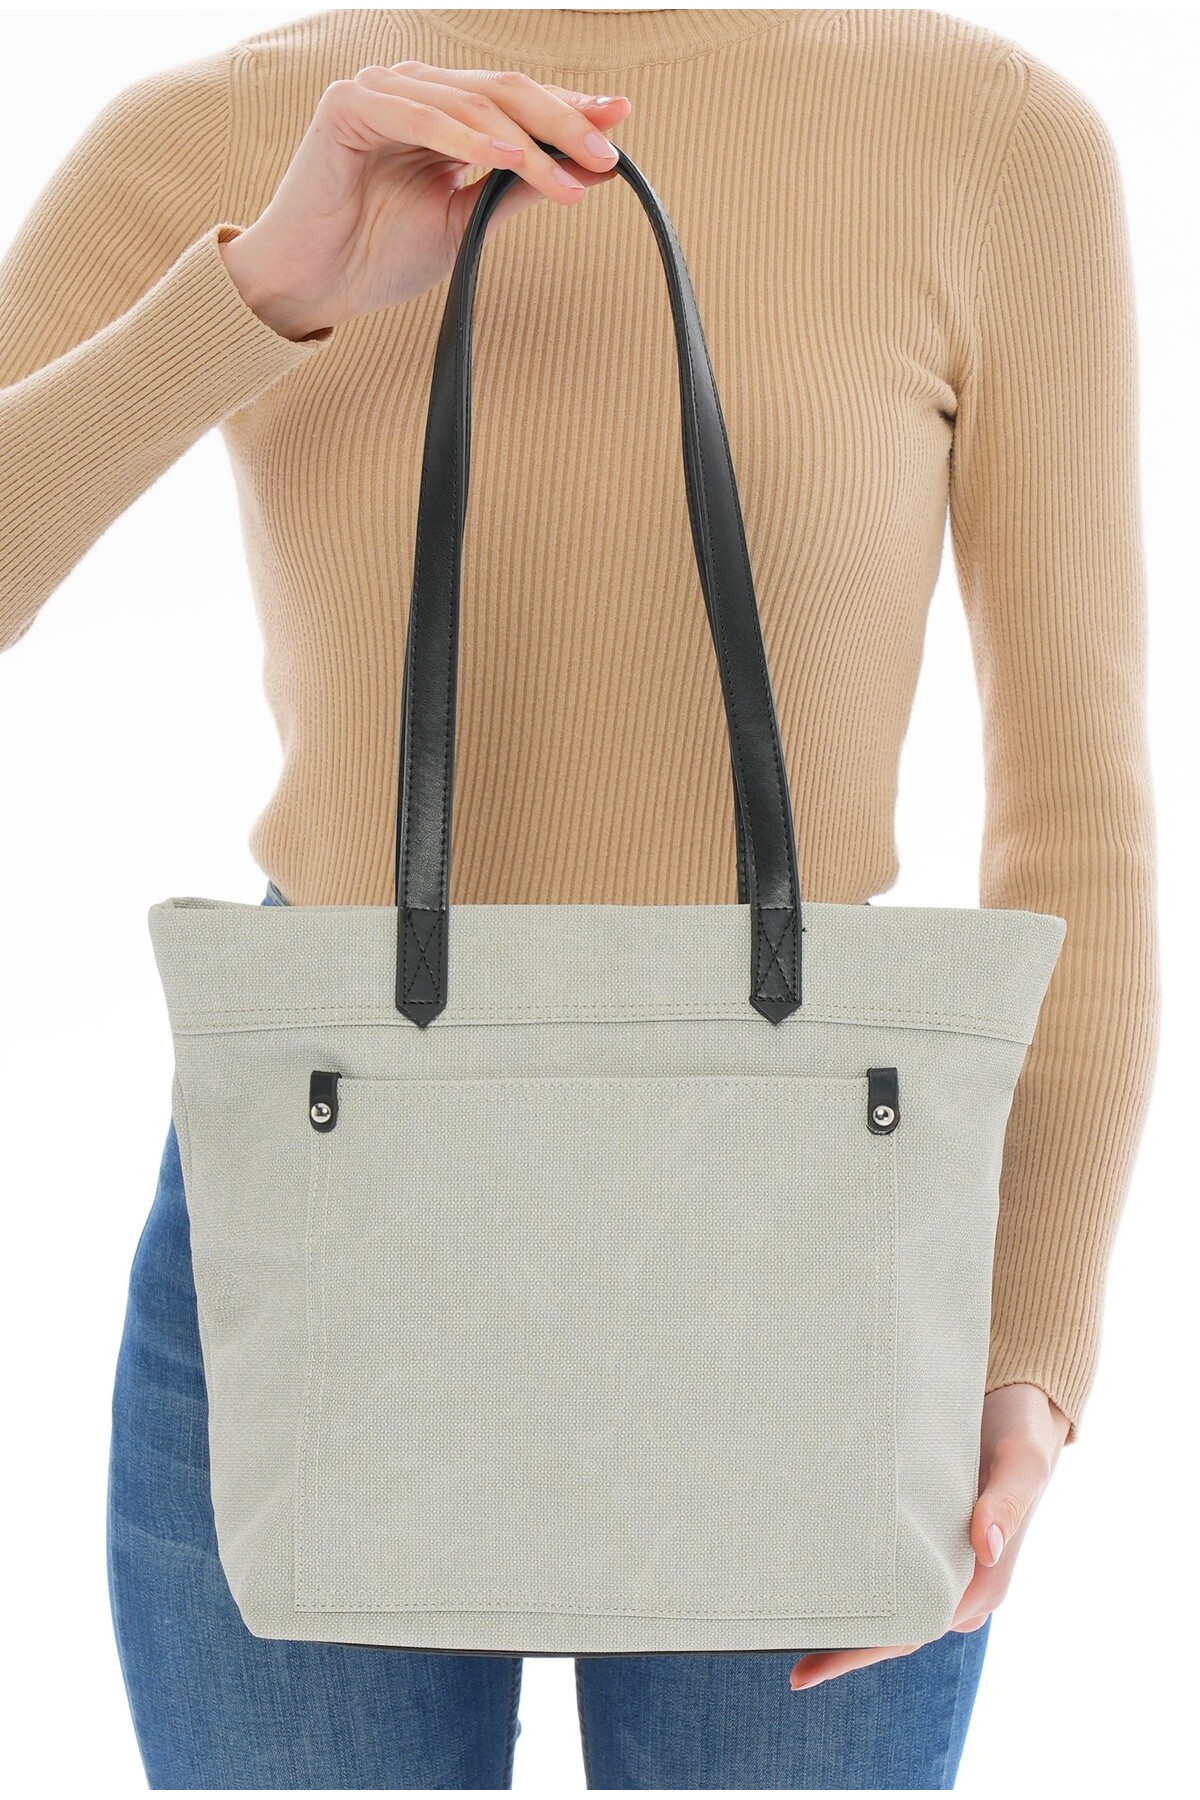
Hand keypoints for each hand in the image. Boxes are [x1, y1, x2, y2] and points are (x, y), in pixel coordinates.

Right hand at [218, 63, 631, 340]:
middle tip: (606, 154)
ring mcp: (382, 92)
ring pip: (472, 104)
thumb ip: (516, 189)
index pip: (516, 101)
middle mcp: (415, 91)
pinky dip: (467, 137)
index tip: (622, 121)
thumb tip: (584, 171)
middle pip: (504, 91)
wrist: (312, 285)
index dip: (570, 108)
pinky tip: (508, 157)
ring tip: (568, 175)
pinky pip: (423, 116)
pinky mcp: (349, 105)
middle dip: (561, 122)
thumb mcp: (465, 222)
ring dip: (526, 140)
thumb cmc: (378, 256)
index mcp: (443, 114)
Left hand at [789, 1383, 1072, 1690]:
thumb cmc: (1020, 1433)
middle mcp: (964, 1583)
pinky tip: (824, 1584)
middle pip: (900, 1630)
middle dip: (851, 1650)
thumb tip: (986, 1548)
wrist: (1023, 1406)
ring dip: (854, 1624)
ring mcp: (948, 1566)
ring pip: (895, 1608)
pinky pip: (895, 1577)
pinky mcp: (933, 1542)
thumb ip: (1006, 1503)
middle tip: (795, 1671)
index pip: (916, 1629)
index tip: (819, 1661)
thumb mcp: (1021, 1462)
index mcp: (986, 1580)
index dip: (867, 1649)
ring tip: (795, 1634)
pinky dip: (863, 1588)